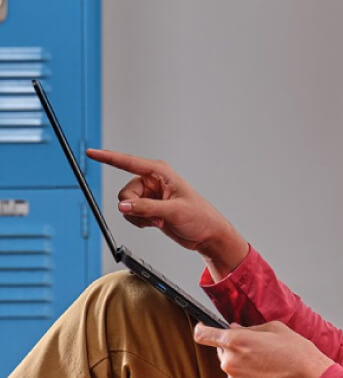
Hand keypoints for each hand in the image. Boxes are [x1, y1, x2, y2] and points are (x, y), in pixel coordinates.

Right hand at [86, 149, 248, 278]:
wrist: (206, 233)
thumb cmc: (199, 216)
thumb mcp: (173, 212)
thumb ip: (146, 208)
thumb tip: (123, 206)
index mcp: (160, 172)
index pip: (129, 162)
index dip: (109, 157)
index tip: (92, 153)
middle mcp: (153, 181)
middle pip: (125, 192)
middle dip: (135, 208)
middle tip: (154, 217)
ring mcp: (150, 195)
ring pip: (126, 205)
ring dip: (139, 217)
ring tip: (159, 220)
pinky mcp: (149, 207)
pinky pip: (131, 214)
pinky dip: (140, 222)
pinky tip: (156, 223)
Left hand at [194, 321, 334, 377]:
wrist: (306, 372)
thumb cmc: (293, 349)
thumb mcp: (272, 328)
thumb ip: (248, 328)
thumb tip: (234, 328)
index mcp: (235, 341)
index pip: (203, 334)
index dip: (202, 328)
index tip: (203, 326)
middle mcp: (230, 360)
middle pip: (219, 347)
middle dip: (231, 343)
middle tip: (252, 342)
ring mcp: (234, 376)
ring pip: (229, 361)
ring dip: (239, 357)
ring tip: (262, 355)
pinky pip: (237, 373)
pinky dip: (245, 368)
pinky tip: (263, 365)